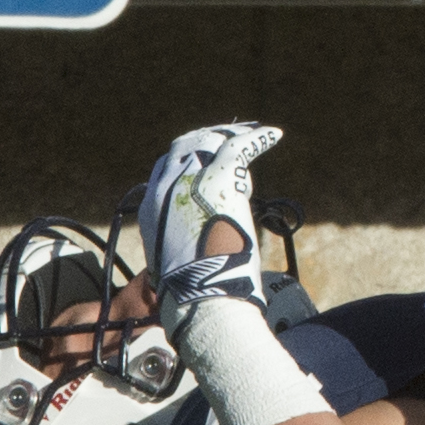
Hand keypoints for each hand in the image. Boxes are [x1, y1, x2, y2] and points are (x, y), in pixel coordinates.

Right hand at [140, 121, 283, 318]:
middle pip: (185, 146)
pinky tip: (273, 134)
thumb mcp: (173, 256)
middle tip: (230, 135)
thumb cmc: (194, 284)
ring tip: (252, 133)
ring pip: (211, 142)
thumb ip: (181, 234)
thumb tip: (200, 232)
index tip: (207, 153)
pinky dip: (258, 137)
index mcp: (151, 207)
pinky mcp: (220, 177)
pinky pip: (239, 146)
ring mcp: (191, 179)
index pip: (166, 166)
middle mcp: (166, 188)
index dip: (188, 155)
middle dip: (207, 137)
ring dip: (233, 134)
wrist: (202, 291)